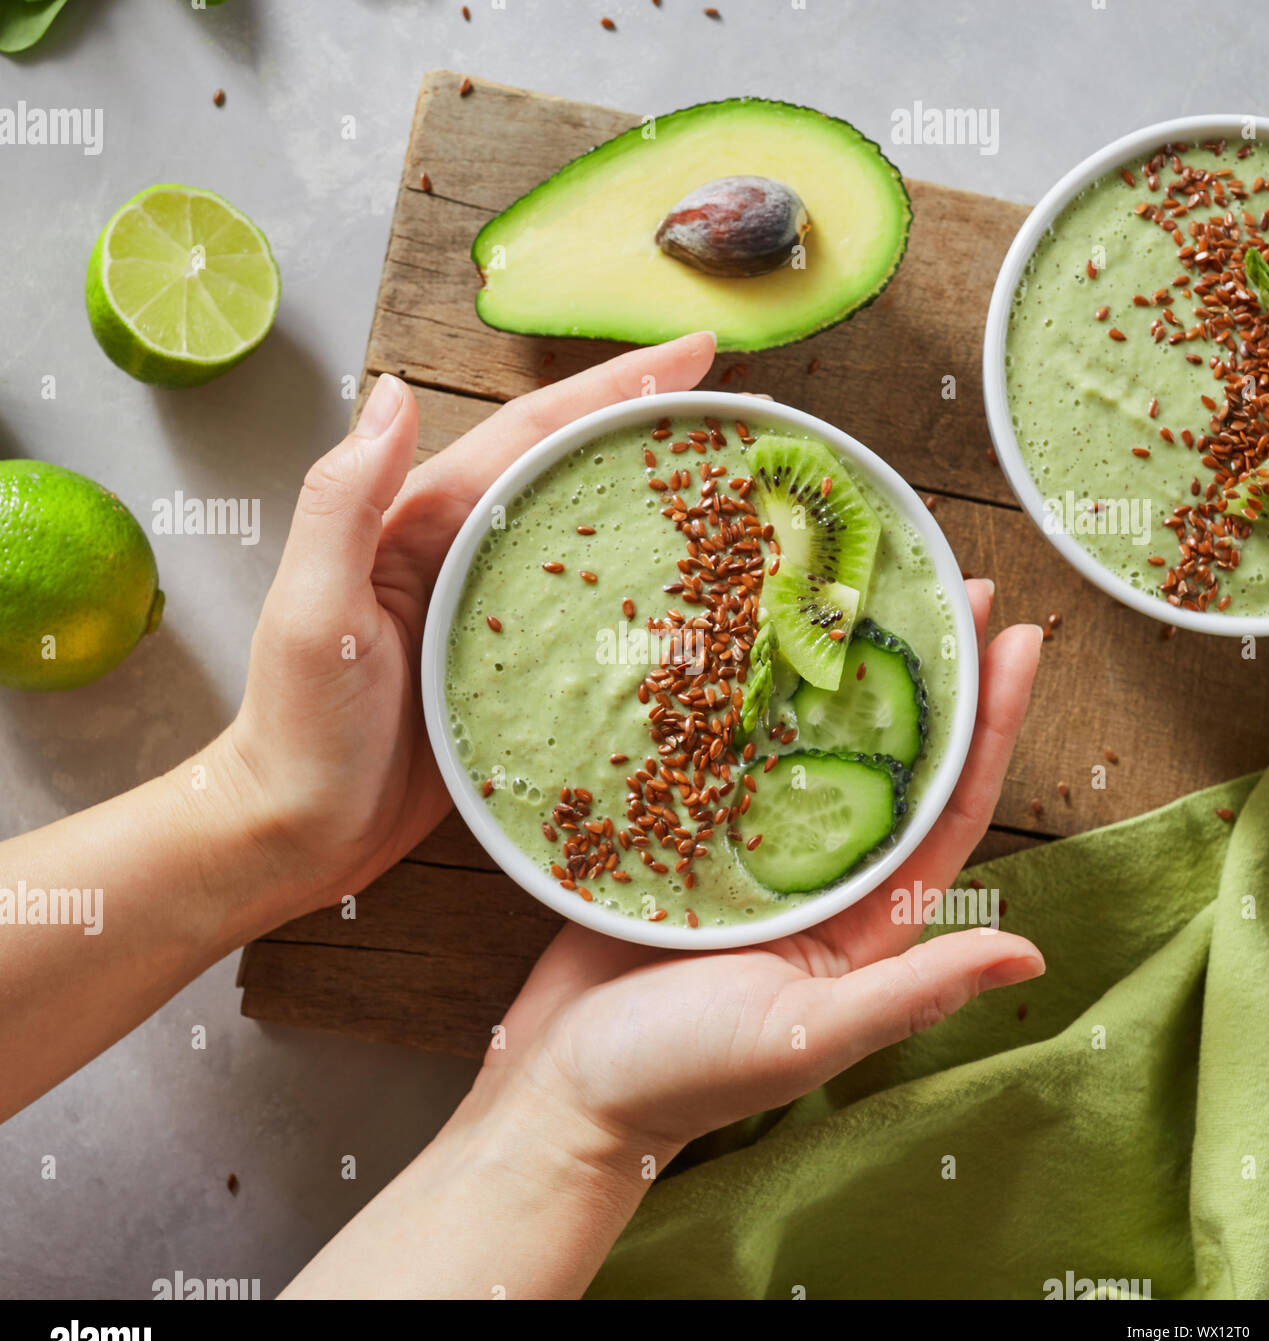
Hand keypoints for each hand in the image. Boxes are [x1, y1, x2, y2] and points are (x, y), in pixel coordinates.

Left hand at [215, 332, 718, 914]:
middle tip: (736, 408)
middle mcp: (467, 552)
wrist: (302, 829)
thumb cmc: (300, 727)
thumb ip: (344, 500)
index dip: (613, 386)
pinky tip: (690, 597)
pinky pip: (587, 614)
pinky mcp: (515, 668)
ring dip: (654, 502)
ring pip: (588, 536)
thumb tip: (395, 387)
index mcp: (426, 522)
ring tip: (732, 486)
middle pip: (572, 468)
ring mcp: (494, 609)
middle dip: (649, 424)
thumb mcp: (312, 610)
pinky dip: (639, 592)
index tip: (695, 352)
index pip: (532, 432)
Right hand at [478, 584, 1043, 1157]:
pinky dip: (746, 701)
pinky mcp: (685, 836)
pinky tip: (751, 641)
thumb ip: (911, 992)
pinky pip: (727, 756)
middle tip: (951, 587)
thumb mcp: (807, 1034)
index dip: (991, 725)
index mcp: (867, 922)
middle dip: (930, 677)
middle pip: (893, 759)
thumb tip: (1029, 955)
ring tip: (864, 592)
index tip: (1016, 640)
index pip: (952, 809)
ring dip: (842, 673)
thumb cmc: (682, 1075)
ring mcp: (751, 853)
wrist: (561, 1086)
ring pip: (811, 745)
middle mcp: (821, 877)